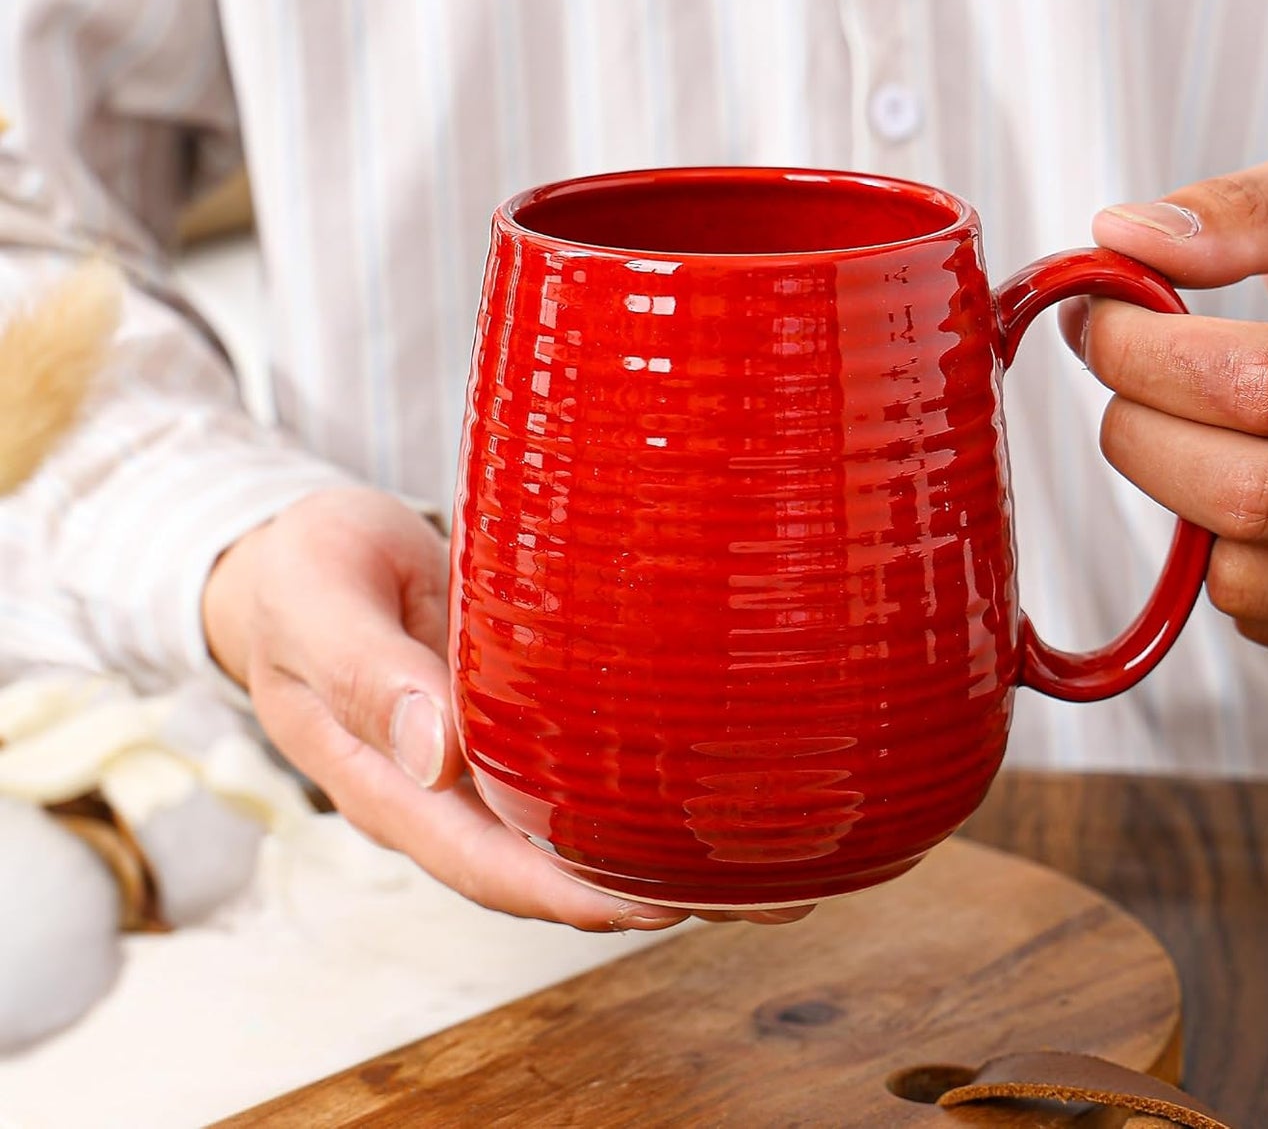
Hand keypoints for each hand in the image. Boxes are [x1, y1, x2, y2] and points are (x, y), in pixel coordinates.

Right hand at [203, 487, 809, 928]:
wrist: (301, 558)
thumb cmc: (303, 575)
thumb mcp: (318, 603)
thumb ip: (365, 673)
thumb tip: (437, 752)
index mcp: (389, 784)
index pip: (489, 866)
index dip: (574, 894)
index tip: (661, 904)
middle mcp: (446, 790)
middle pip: (552, 865)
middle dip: (652, 889)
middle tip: (763, 891)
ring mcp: (486, 759)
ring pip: (578, 823)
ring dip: (664, 846)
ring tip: (771, 856)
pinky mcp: (516, 717)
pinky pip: (582, 762)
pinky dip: (644, 780)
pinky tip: (711, 778)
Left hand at [1062, 143, 1267, 669]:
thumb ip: (1250, 211)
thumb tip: (1120, 236)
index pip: (1263, 382)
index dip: (1144, 352)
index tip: (1103, 319)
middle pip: (1242, 492)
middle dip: (1140, 429)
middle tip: (1132, 379)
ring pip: (1244, 577)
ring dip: (1179, 500)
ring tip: (1198, 432)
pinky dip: (1229, 555)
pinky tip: (1260, 487)